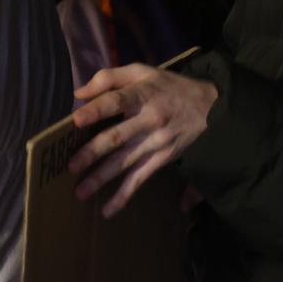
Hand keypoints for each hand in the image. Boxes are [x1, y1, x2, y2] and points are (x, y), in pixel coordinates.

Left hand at [67, 65, 217, 217]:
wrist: (211, 108)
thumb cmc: (168, 86)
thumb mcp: (142, 71)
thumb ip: (109, 77)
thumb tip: (79, 93)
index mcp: (142, 95)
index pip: (116, 101)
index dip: (96, 109)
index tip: (76, 119)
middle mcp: (148, 120)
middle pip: (117, 137)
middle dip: (92, 153)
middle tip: (70, 166)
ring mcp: (156, 143)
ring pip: (125, 163)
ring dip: (101, 178)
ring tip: (80, 192)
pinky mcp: (162, 159)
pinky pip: (141, 178)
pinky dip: (124, 195)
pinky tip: (108, 210)